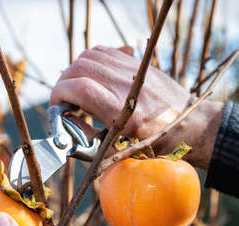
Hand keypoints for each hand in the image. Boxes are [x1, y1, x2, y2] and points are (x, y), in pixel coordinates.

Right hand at [51, 45, 223, 168]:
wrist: (190, 125)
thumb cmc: (158, 145)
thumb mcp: (122, 152)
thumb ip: (93, 144)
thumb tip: (68, 132)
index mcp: (121, 111)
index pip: (78, 88)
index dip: (59, 94)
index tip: (57, 106)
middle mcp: (125, 86)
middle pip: (80, 67)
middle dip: (63, 82)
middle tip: (64, 100)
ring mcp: (133, 70)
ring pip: (91, 55)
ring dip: (75, 70)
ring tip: (76, 88)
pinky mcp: (138, 63)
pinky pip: (106, 51)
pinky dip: (91, 61)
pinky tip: (92, 76)